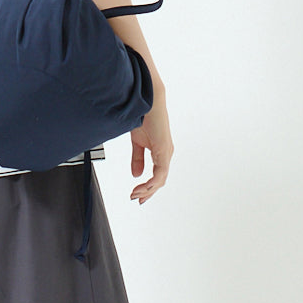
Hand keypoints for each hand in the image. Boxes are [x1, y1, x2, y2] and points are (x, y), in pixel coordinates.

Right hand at [129, 86, 172, 204]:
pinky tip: (143, 186)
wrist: (147, 101)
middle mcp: (166, 154)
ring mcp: (166, 152)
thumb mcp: (137, 142)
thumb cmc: (143, 117)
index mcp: (161, 152)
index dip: (148, 188)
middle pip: (160, 181)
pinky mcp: (164, 149)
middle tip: (137, 201)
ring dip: (148, 189)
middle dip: (148, 193)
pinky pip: (160, 172)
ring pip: (161, 179)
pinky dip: (151, 181)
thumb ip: (137, 158)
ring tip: (136, 194)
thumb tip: (136, 174)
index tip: (137, 196)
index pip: (157, 176)